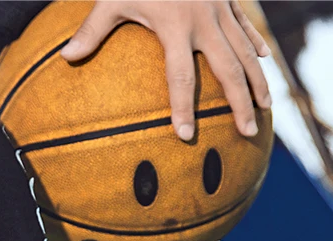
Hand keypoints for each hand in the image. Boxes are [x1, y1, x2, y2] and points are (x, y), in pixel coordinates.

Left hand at [60, 1, 271, 139]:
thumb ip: (93, 29)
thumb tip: (67, 58)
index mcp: (175, 24)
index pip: (180, 77)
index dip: (183, 108)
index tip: (186, 136)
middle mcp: (204, 19)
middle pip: (227, 70)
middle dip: (240, 104)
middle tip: (248, 133)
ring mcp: (221, 7)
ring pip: (246, 51)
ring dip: (257, 81)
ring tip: (265, 109)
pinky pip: (246, 24)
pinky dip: (255, 43)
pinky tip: (264, 62)